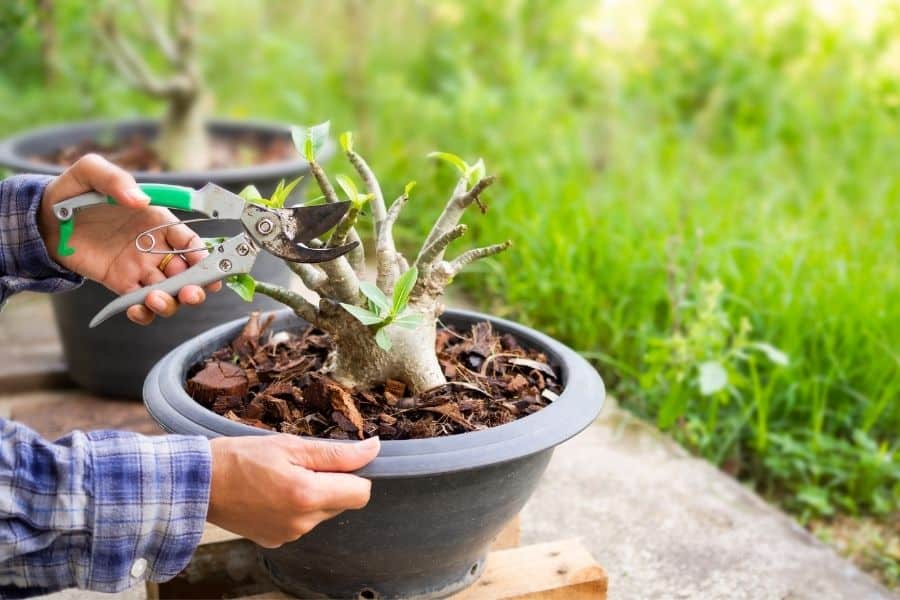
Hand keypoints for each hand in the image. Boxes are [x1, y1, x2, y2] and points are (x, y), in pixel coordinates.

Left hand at [37, 154, 221, 324]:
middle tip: (190, 292)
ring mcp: (139, 269)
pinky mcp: (120, 284)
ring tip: (155, 298)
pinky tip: (137, 309)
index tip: (204, 265)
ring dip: (171, 302)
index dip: (202, 255)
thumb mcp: (92, 172)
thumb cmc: (73, 191)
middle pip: (188, 274)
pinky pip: (140, 304)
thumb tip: (140, 200)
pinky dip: (144, 313)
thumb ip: (117, 180)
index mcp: (158, 222)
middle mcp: (155, 248)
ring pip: (169, 293)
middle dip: (196, 286)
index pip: (190, 242)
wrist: (43, 218)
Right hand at [207, 435, 378, 547]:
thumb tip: (373, 449)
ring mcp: (288, 535)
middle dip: (330, 483)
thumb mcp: (290, 445)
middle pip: (341, 502)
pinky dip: (293, 508)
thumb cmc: (241, 458)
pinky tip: (270, 494)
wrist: (198, 484)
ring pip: (320, 512)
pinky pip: (300, 523)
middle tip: (299, 464)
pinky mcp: (275, 541)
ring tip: (280, 478)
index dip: (355, 474)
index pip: (361, 494)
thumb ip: (337, 453)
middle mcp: (302, 522)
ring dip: (311, 495)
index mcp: (308, 496)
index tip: (337, 461)